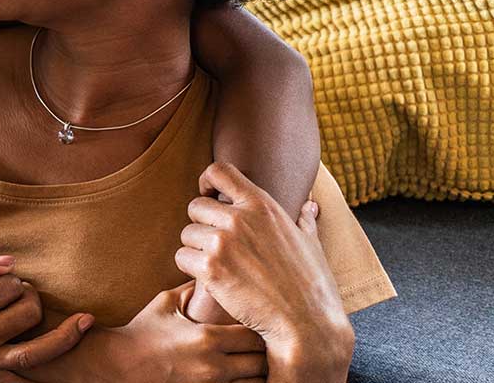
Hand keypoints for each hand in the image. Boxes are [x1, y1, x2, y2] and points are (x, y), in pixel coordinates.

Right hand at [0, 252, 89, 382]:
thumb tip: (10, 264)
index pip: (7, 286)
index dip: (9, 277)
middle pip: (28, 312)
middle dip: (29, 295)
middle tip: (20, 292)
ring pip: (37, 351)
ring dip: (63, 334)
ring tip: (83, 321)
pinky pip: (22, 377)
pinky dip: (46, 367)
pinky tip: (66, 350)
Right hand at [0, 281, 265, 382]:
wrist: (119, 365)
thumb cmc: (141, 333)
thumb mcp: (165, 304)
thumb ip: (191, 290)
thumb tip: (208, 271)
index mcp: (208, 337)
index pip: (256, 333)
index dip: (261, 328)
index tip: (259, 322)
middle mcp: (215, 364)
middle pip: (262, 361)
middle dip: (265, 353)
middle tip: (265, 343)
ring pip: (256, 382)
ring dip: (257, 372)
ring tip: (254, 362)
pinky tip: (240, 374)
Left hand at [176, 162, 353, 381]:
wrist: (305, 322)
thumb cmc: (312, 285)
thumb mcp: (311, 244)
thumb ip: (304, 222)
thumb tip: (310, 207)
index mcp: (262, 205)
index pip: (219, 171)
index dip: (207, 181)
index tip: (210, 196)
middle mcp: (239, 218)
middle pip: (195, 206)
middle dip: (201, 226)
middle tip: (216, 247)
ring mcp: (222, 243)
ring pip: (186, 234)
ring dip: (195, 249)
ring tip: (217, 266)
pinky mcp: (210, 269)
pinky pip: (182, 258)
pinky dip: (190, 269)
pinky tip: (210, 280)